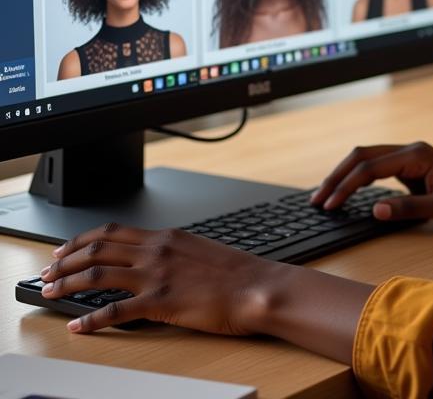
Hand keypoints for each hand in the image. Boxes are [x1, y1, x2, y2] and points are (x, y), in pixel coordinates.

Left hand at [38, 223, 287, 334]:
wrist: (257, 287)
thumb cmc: (236, 273)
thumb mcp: (200, 250)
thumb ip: (172, 252)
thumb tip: (152, 259)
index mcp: (167, 236)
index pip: (113, 231)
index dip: (82, 240)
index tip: (64, 250)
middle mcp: (157, 250)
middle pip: (98, 248)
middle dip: (65, 259)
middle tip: (47, 271)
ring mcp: (157, 275)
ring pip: (98, 273)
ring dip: (67, 282)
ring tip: (49, 292)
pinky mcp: (160, 302)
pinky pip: (115, 311)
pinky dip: (91, 320)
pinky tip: (78, 327)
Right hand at [311, 141, 432, 223]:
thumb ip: (409, 209)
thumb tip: (375, 210)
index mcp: (416, 155)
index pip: (369, 167)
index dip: (345, 186)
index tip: (328, 205)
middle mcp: (411, 150)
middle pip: (363, 155)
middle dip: (337, 176)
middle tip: (316, 200)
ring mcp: (412, 157)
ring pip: (369, 158)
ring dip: (346, 175)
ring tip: (325, 196)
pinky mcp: (414, 167)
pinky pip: (379, 167)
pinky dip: (360, 178)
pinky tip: (349, 193)